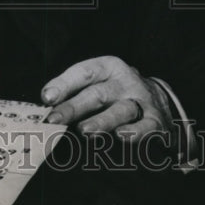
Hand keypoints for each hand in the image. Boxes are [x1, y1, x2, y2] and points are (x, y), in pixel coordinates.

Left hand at [41, 56, 174, 144]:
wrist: (158, 100)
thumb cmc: (116, 93)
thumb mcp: (99, 82)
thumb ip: (74, 93)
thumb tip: (46, 108)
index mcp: (108, 68)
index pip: (84, 73)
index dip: (64, 84)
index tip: (47, 97)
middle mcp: (125, 83)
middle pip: (98, 94)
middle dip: (74, 107)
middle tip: (55, 119)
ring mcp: (141, 102)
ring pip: (121, 111)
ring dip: (102, 121)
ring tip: (85, 131)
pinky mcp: (155, 122)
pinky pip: (145, 127)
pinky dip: (135, 132)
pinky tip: (121, 136)